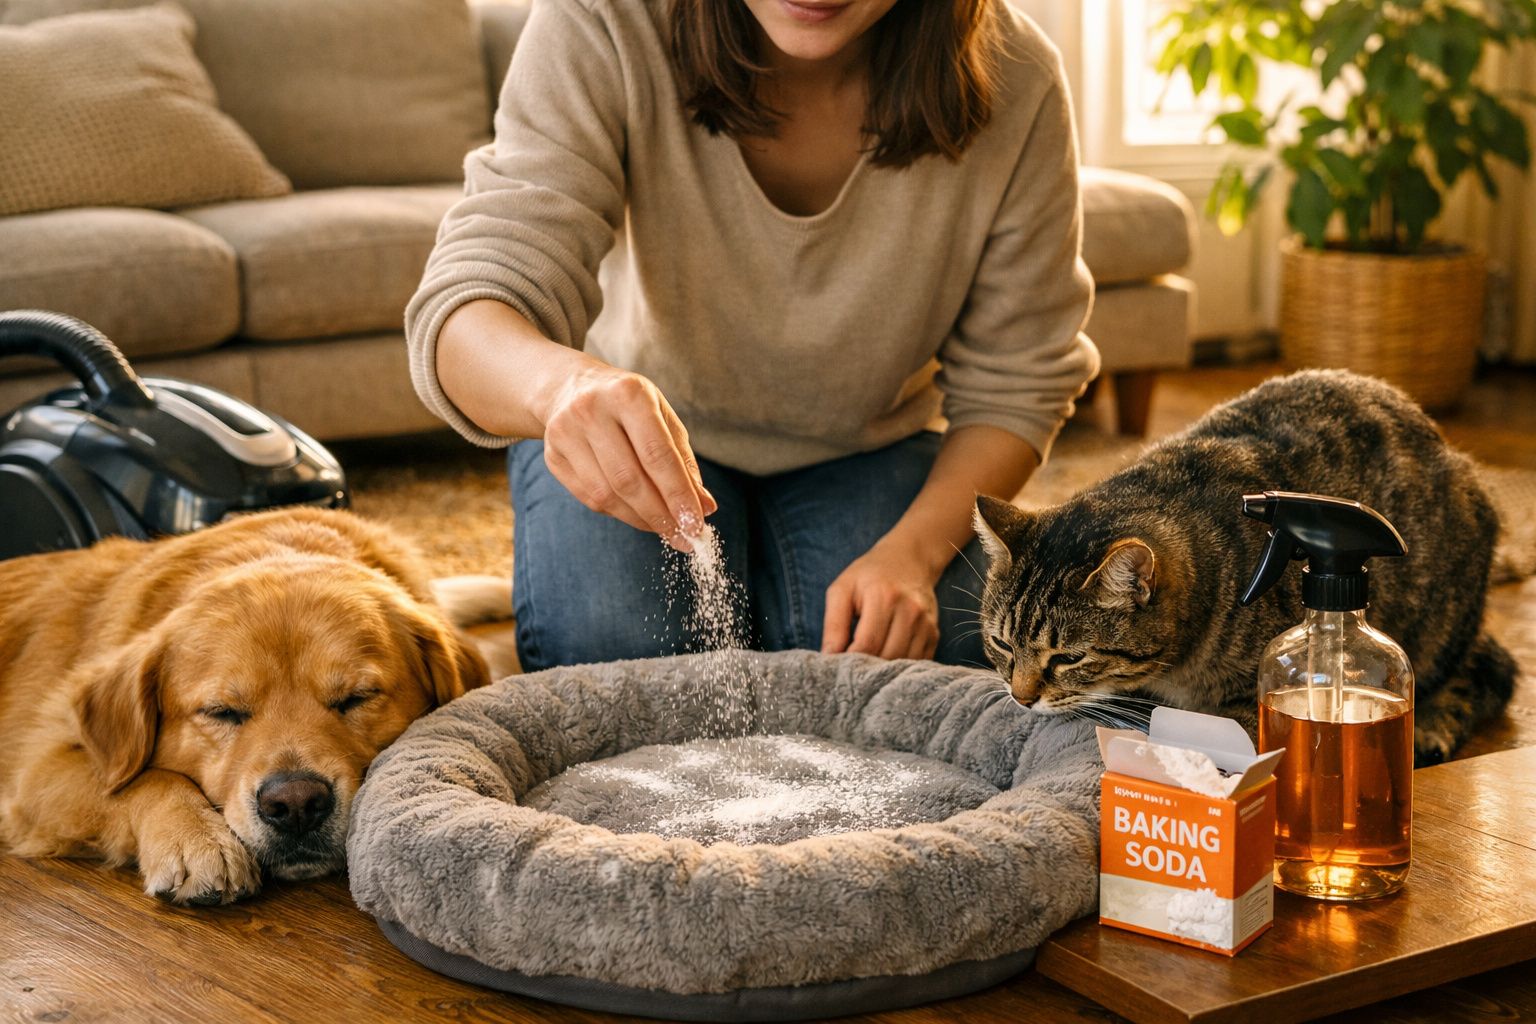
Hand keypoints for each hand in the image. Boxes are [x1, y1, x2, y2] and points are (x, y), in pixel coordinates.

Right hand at [539, 362, 715, 549]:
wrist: (570, 388)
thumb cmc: (628, 406)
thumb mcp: (661, 418)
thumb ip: (683, 462)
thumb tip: (704, 507)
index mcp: (628, 394)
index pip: (657, 455)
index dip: (678, 495)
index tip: (696, 524)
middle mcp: (591, 410)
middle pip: (629, 479)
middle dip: (660, 515)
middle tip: (683, 537)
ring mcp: (565, 433)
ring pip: (606, 494)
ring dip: (640, 519)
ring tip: (665, 529)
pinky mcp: (551, 455)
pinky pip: (589, 498)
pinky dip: (619, 513)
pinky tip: (638, 515)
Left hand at [822, 539, 941, 660]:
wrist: (909, 560)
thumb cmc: (869, 576)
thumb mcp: (842, 590)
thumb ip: (834, 624)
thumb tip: (829, 657)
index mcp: (884, 597)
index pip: (866, 645)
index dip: (850, 661)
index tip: (838, 665)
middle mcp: (910, 611)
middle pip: (886, 658)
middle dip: (866, 668)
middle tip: (851, 667)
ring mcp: (926, 624)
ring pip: (901, 664)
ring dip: (882, 669)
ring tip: (867, 662)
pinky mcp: (934, 634)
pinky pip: (915, 662)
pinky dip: (898, 666)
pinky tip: (886, 657)